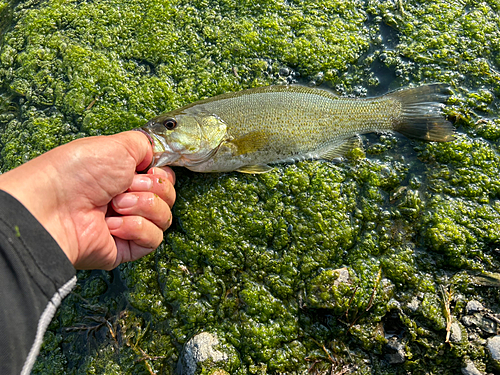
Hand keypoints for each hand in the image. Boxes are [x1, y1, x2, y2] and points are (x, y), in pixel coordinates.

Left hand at [0, 131, 175, 269]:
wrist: (53, 208)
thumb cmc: (76, 173)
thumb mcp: (117, 145)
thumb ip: (144, 144)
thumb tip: (157, 153)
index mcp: (124, 175)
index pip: (163, 177)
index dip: (162, 174)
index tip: (150, 170)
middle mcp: (127, 198)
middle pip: (168, 196)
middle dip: (150, 188)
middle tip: (124, 187)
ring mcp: (127, 224)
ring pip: (164, 217)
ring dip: (142, 207)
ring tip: (115, 206)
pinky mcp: (125, 247)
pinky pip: (153, 239)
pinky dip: (136, 228)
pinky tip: (112, 224)